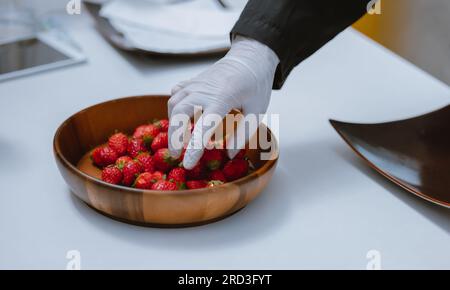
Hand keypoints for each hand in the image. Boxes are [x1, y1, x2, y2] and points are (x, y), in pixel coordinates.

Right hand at [168, 36, 278, 168]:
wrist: (250, 58)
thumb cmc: (256, 84)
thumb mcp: (257, 111)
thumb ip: (243, 134)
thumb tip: (228, 154)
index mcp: (222, 99)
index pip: (203, 128)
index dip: (194, 148)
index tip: (188, 164)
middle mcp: (204, 90)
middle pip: (179, 114)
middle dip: (174, 136)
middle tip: (176, 154)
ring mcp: (195, 84)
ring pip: (174, 104)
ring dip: (173, 123)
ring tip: (179, 138)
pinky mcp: (192, 81)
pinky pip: (175, 94)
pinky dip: (174, 107)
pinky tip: (180, 117)